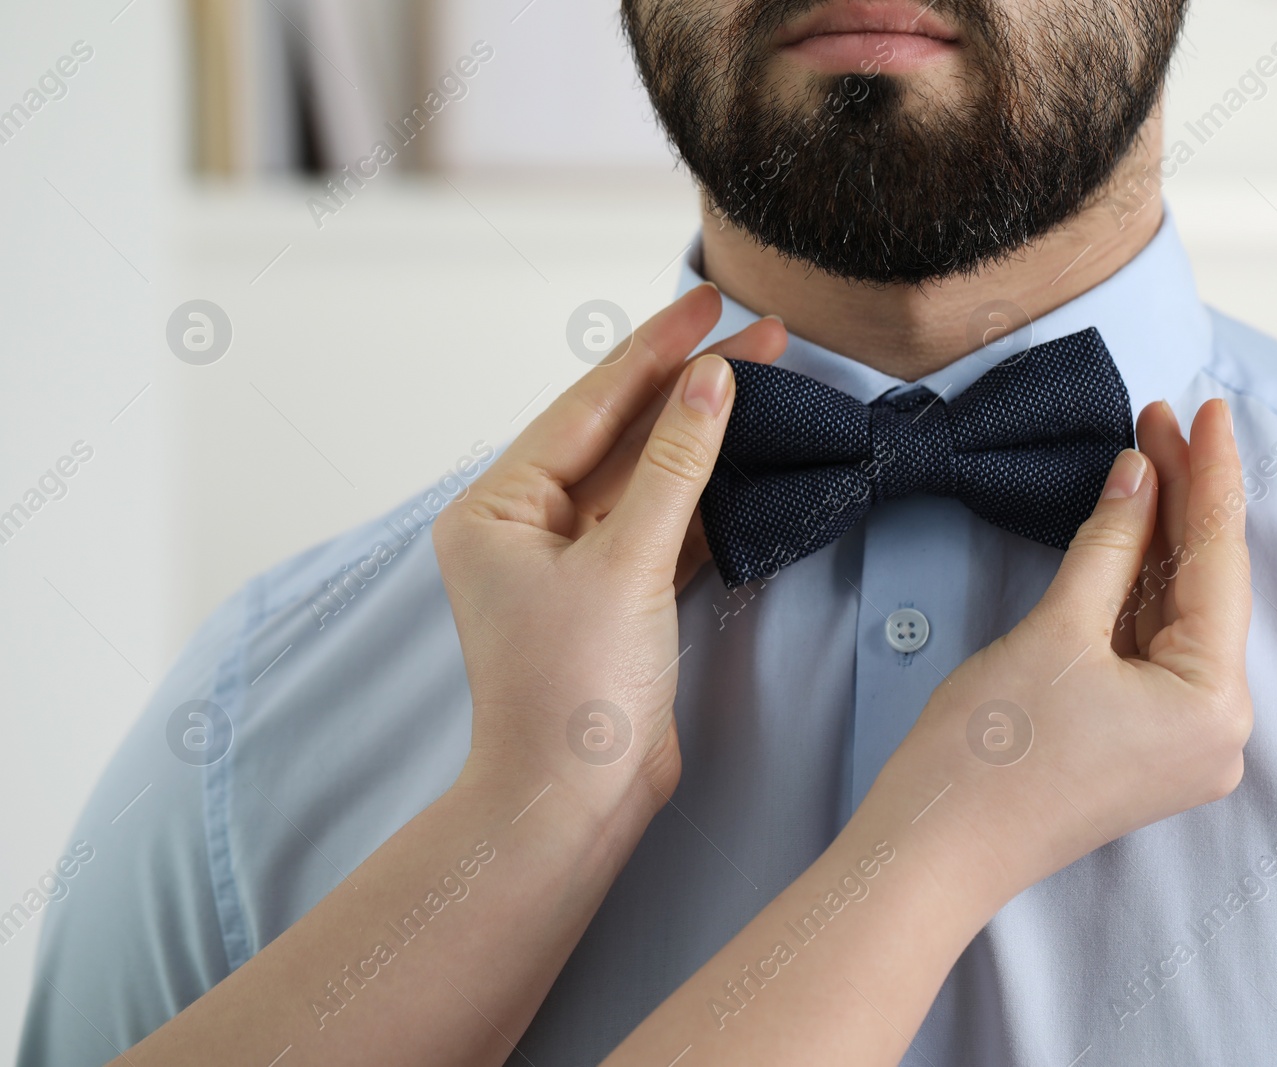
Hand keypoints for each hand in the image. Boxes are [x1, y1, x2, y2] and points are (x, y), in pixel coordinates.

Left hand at [433, 284, 786, 808]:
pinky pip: (665, 524)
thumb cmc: (574, 694)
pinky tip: (748, 452)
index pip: (588, 407)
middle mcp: (527, 526)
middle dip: (689, 386)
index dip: (654, 350)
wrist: (577, 804)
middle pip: (621, 434)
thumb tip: (711, 383)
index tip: (709, 300)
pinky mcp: (618, 596)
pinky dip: (706, 493)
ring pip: (649, 478)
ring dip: (704, 435)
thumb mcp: (627, 565)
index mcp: (496, 508)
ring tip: (765, 376)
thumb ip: (673, 467)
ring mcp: (574, 562)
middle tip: (760, 331)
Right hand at [879, 398, 1252, 910]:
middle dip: (1182, 502)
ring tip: (1146, 457)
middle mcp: (1217, 729)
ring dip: (1157, 541)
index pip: (1221, 561)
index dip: (1213, 475)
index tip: (1211, 408)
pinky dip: (1137, 591)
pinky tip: (1129, 530)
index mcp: (1214, 702)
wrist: (934, 849)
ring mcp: (1180, 743)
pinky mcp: (1142, 745)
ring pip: (1176, 616)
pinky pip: (1152, 649)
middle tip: (1160, 418)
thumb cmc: (990, 754)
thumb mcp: (1056, 630)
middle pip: (1204, 587)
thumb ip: (1110, 543)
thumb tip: (1140, 473)